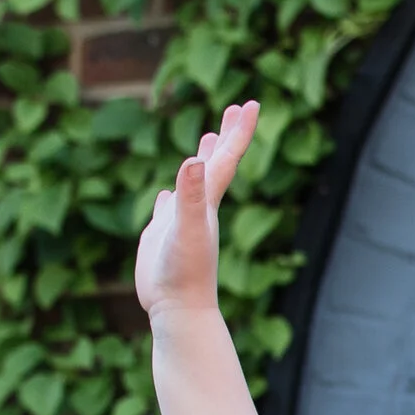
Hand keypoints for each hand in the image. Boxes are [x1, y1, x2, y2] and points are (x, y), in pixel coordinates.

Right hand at [136, 101, 257, 319]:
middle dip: (225, 135)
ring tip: (207, 140)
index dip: (239, 131)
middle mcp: (199, 208)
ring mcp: (182, 222)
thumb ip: (190, 196)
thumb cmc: (184, 272)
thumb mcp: (186, 228)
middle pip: (215, 164)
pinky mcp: (163, 237)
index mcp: (207, 201)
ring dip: (202, 161)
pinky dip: (173, 196)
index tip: (251, 103)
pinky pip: (170, 210)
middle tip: (235, 108)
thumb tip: (194, 161)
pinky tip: (168, 195)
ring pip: (195, 184)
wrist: (177, 310)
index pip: (226, 158)